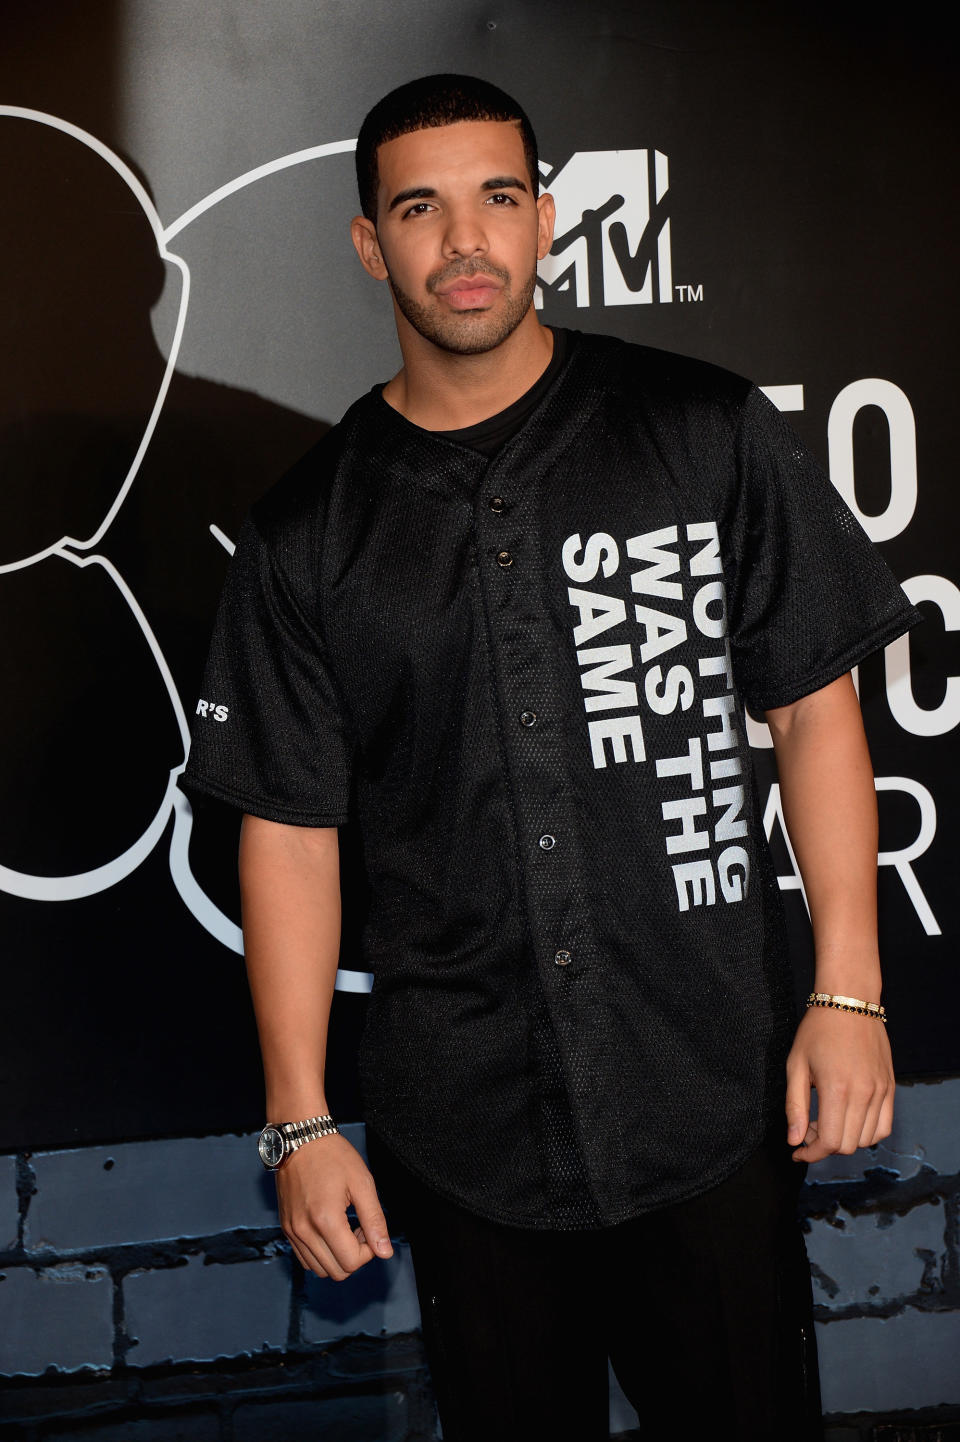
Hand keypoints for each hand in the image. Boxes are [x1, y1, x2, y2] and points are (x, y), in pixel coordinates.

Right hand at [276, 1133, 393, 1278]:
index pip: (352, 1262)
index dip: (368, 1251)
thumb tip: (385, 1252)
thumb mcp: (362, 1183)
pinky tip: (330, 1230)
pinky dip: (321, 1254)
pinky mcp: (286, 1228)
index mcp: (325, 1220)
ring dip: (337, 1257)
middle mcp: (304, 1231)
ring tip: (344, 1228)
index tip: (368, 1228)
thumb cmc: (333, 1156)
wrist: (300, 1139)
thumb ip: (375, 1221)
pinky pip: (305, 1259)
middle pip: (337, 1272)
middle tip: (358, 1228)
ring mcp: (292, 1231)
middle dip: (354, 1256)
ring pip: (320, 1270)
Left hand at [785, 1006, 894, 1162]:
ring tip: (827, 1119)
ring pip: (866, 1139)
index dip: (811, 1153)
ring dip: (844, 1139)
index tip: (798, 1150)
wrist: (849, 1002)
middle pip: (847, 1145)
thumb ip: (795, 1106)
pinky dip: (866, 1132)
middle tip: (808, 1128)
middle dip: (823, 1145)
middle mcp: (864, 1094)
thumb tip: (795, 1140)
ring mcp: (881, 1091)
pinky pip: (884, 1126)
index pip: (829, 1142)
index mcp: (837, 1089)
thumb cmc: (817, 1030)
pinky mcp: (890, 1087)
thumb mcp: (796, 1065)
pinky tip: (848, 1118)